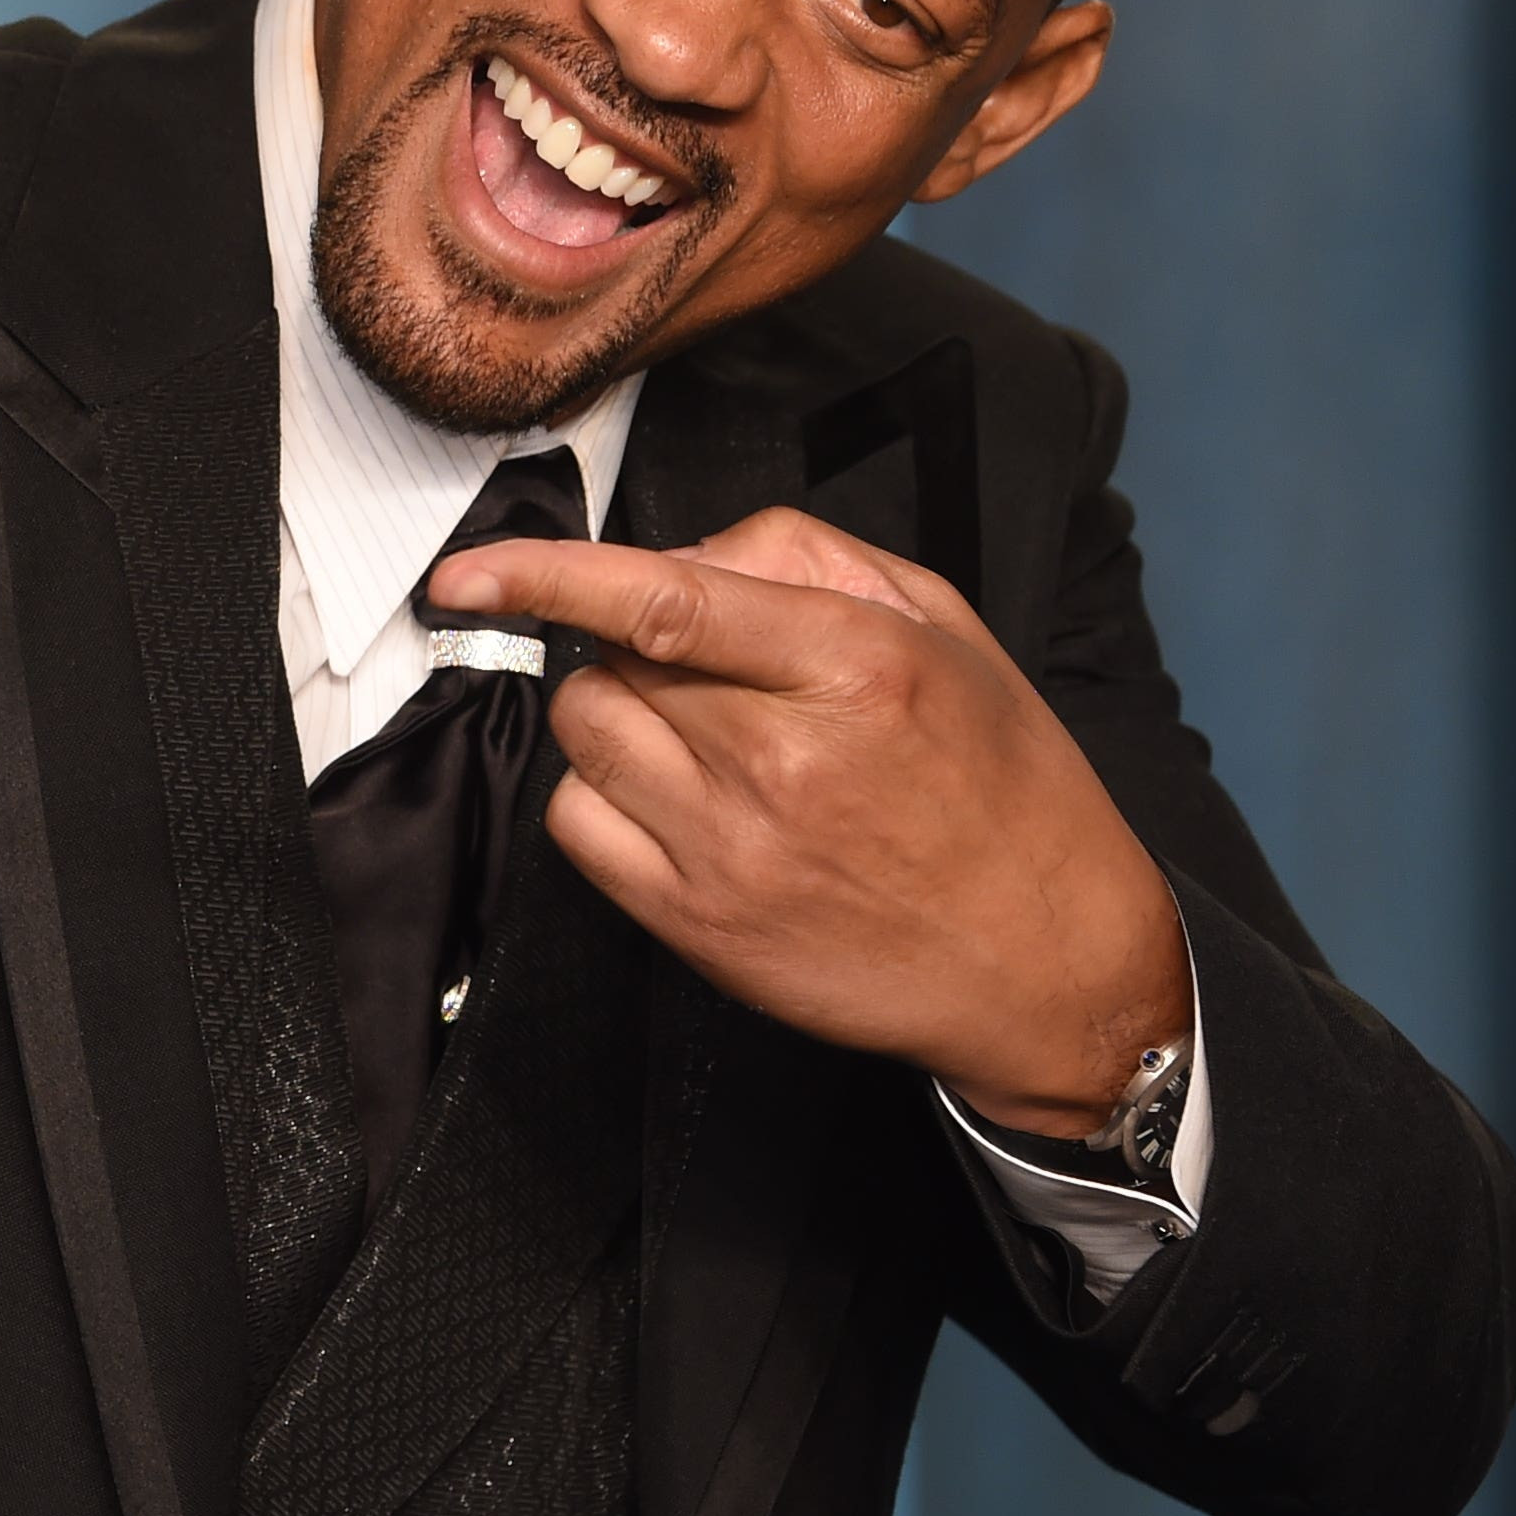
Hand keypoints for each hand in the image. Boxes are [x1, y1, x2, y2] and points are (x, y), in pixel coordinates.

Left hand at [430, 507, 1187, 1135]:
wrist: (1045, 963)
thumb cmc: (1004, 792)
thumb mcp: (945, 632)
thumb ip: (808, 561)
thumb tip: (685, 552)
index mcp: (853, 667)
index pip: (660, 598)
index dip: (546, 573)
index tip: (470, 570)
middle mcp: (783, 757)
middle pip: (616, 660)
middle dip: (640, 644)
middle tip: (714, 673)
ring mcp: (731, 849)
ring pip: (586, 734)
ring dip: (619, 712)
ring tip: (706, 736)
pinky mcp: (698, 924)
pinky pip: (579, 826)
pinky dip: (602, 793)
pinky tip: (677, 798)